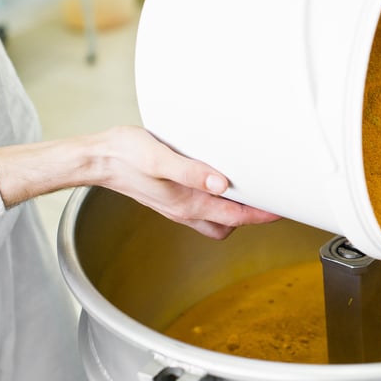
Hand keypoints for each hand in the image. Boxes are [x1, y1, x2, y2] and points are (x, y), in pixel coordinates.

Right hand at [0, 125, 279, 238]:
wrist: (98, 159)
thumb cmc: (125, 156)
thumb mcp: (159, 159)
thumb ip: (191, 171)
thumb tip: (222, 184)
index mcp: (187, 203)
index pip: (235, 216)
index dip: (262, 214)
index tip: (283, 208)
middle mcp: (186, 209)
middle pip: (230, 224)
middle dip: (251, 217)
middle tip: (270, 199)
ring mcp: (179, 206)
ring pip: (217, 220)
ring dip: (235, 211)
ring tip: (250, 191)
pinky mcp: (173, 197)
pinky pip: (204, 208)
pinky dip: (218, 202)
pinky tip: (219, 183)